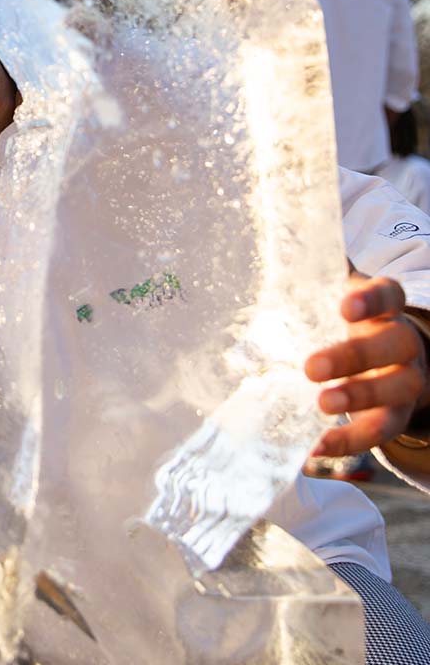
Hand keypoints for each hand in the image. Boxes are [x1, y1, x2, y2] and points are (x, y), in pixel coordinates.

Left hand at [305, 273, 429, 456]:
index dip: (371, 300)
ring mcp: (407, 381)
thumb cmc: (347, 319)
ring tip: (322, 405)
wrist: (387, 356)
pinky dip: (350, 441)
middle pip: (394, 346)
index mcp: (387, 307)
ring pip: (396, 391)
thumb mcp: (333, 293)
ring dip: (360, 399)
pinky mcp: (398, 415)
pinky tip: (317, 448)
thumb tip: (280, 240)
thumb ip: (314, 274)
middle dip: (354, 357)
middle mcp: (404, 341)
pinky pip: (382, 431)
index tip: (345, 306)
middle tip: (312, 367)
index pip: (389, 295)